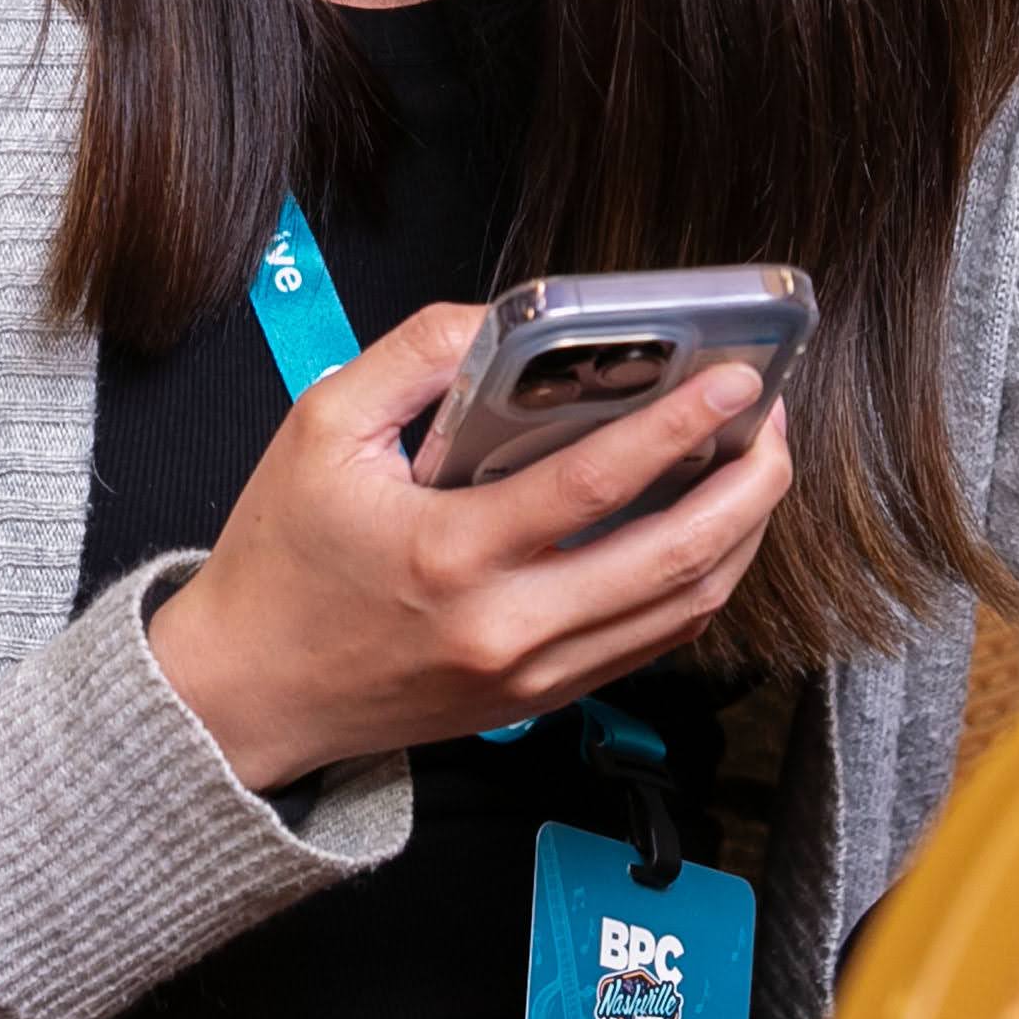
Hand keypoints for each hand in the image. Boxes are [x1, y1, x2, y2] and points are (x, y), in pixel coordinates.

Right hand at [147, 300, 792, 788]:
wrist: (247, 692)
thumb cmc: (280, 558)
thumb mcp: (318, 427)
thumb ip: (412, 357)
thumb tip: (502, 318)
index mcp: (452, 553)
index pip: (597, 483)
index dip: (680, 425)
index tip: (735, 377)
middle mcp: (508, 626)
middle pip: (674, 559)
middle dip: (748, 486)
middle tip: (771, 423)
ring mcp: (533, 676)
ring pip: (681, 612)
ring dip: (738, 539)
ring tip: (754, 471)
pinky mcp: (540, 701)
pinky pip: (649, 644)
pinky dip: (695, 588)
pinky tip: (704, 535)